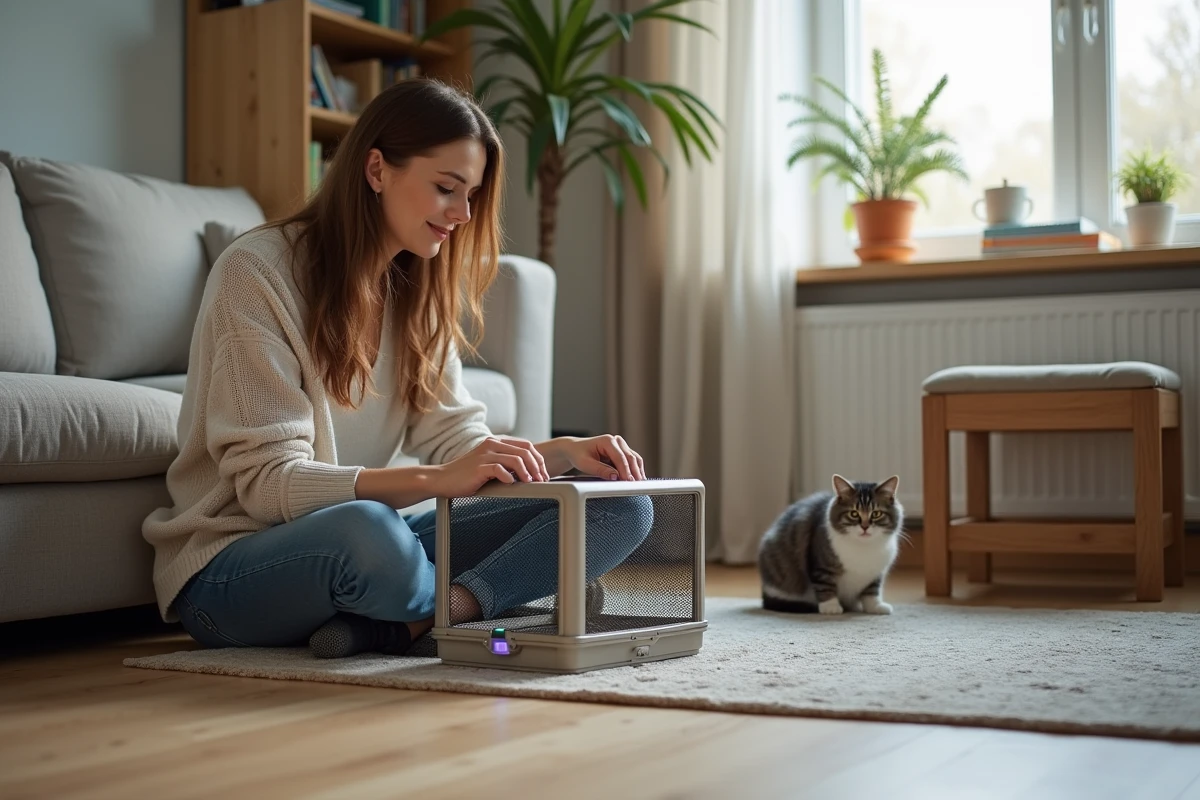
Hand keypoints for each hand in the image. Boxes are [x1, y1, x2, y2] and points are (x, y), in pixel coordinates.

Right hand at [431, 436, 549, 496]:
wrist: (442, 479)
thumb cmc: (466, 475)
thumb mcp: (488, 464)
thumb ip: (505, 462)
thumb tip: (528, 471)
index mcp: (496, 442)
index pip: (526, 445)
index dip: (538, 459)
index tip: (543, 473)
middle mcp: (492, 444)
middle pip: (525, 451)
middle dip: (537, 466)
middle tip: (542, 479)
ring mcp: (485, 454)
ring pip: (516, 459)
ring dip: (528, 472)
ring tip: (531, 482)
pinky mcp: (479, 466)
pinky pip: (500, 469)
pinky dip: (510, 477)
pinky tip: (512, 484)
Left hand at [553, 434, 645, 481]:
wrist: (575, 449)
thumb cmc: (578, 454)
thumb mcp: (585, 464)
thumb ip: (600, 470)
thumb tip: (615, 477)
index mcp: (607, 441)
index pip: (620, 458)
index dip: (626, 471)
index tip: (629, 482)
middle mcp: (616, 441)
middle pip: (630, 458)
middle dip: (634, 472)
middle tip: (636, 486)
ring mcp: (621, 445)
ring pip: (634, 459)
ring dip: (638, 471)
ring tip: (639, 484)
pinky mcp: (622, 451)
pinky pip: (632, 461)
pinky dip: (635, 470)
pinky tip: (636, 479)